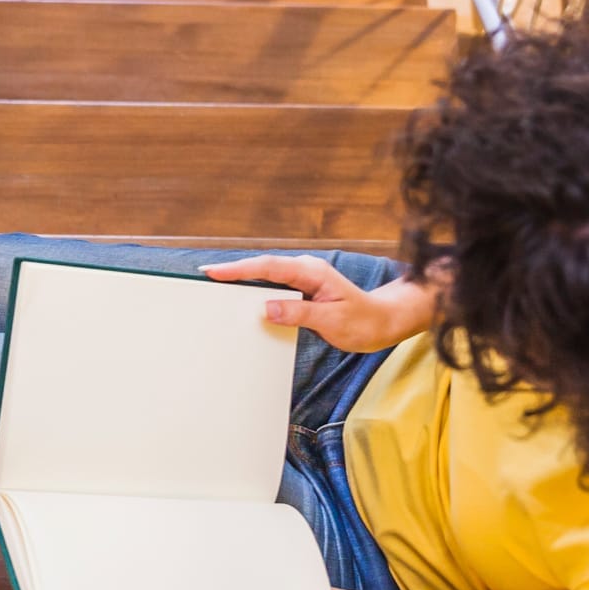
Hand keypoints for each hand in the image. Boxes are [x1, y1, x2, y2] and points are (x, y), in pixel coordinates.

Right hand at [199, 254, 434, 352]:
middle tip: (204, 277)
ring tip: (215, 285)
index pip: (268, 268)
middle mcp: (305, 270)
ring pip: (266, 277)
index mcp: (311, 272)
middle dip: (233, 271)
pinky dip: (256, 290)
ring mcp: (303, 279)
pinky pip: (274, 287)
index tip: (214, 271)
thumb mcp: (332, 321)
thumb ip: (299, 314)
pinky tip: (242, 299)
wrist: (383, 321)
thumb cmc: (363, 321)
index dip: (239, 269)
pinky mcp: (302, 290)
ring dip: (242, 281)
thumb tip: (266, 308)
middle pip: (262, 268)